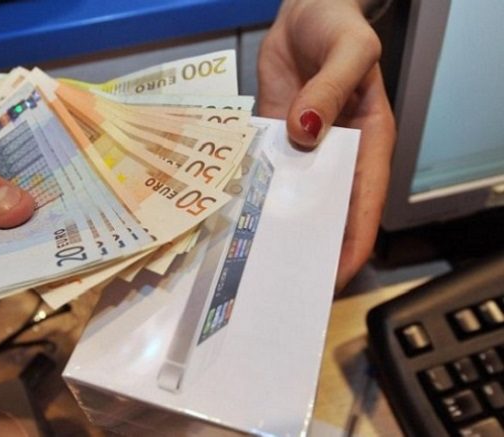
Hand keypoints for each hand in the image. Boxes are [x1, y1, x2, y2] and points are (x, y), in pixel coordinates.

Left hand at [258, 0, 395, 288]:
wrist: (304, 11)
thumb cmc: (338, 27)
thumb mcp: (350, 51)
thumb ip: (331, 89)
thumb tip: (305, 132)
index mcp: (368, 143)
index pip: (363, 205)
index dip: (350, 246)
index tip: (329, 279)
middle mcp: (334, 156)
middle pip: (325, 213)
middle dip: (307, 247)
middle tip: (277, 282)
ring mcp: (301, 150)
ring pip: (291, 198)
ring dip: (274, 225)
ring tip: (247, 260)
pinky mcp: (273, 139)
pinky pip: (264, 170)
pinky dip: (251, 192)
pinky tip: (230, 214)